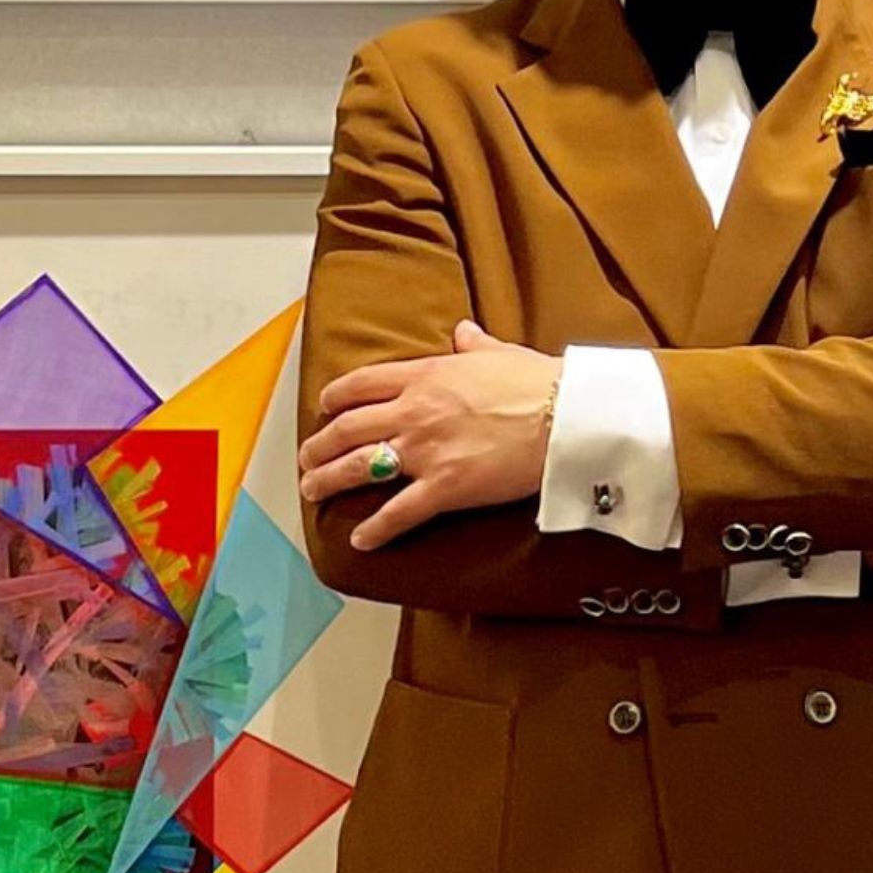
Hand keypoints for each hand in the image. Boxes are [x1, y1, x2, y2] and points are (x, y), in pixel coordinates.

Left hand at [298, 321, 562, 550]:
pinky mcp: (444, 487)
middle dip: (320, 445)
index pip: (362, 384)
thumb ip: (474, 344)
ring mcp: (425, 451)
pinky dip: (375, 529)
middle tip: (307, 458)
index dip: (336, 398)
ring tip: (313, 491)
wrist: (564, 417)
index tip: (325, 408)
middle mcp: (414, 412)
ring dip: (330, 480)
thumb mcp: (501, 353)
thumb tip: (463, 332)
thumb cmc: (539, 383)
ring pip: (360, 467)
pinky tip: (360, 540)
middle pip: (349, 428)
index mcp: (426, 376)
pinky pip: (398, 512)